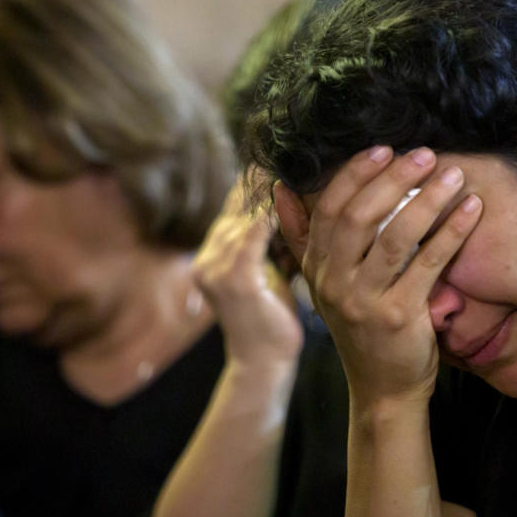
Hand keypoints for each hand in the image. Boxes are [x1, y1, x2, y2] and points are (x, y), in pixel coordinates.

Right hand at [192, 175, 303, 373]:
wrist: (264, 365)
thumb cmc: (275, 318)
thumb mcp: (275, 270)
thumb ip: (278, 237)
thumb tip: (298, 198)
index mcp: (216, 250)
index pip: (238, 201)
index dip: (264, 177)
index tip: (296, 156)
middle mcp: (209, 253)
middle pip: (239, 200)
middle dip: (271, 176)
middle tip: (305, 151)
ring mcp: (216, 266)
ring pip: (246, 210)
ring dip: (276, 188)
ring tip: (306, 167)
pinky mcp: (233, 279)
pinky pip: (253, 233)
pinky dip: (274, 212)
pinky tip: (296, 197)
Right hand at [274, 146, 481, 407]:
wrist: (383, 388)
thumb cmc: (361, 326)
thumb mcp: (326, 283)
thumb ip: (302, 236)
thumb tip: (281, 188)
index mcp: (316, 267)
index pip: (329, 208)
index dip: (355, 173)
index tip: (384, 149)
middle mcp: (334, 282)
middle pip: (359, 216)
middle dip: (394, 178)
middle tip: (426, 155)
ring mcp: (364, 301)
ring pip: (394, 236)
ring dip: (427, 200)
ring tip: (453, 176)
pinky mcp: (398, 316)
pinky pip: (428, 262)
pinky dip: (452, 231)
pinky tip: (472, 210)